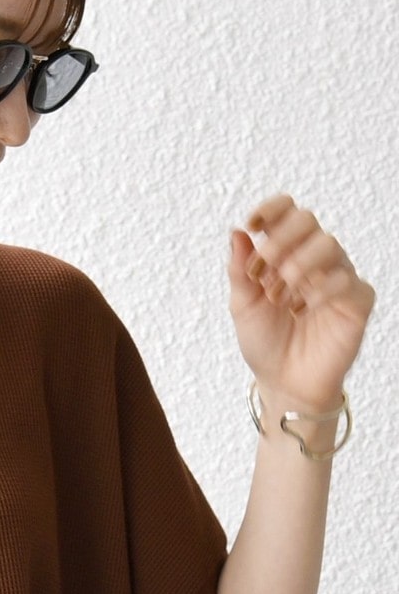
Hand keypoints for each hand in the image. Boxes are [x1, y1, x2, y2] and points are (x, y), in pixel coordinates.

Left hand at [228, 193, 375, 414]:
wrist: (284, 383)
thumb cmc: (266, 343)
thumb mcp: (243, 307)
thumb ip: (240, 270)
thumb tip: (236, 232)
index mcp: (285, 254)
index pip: (287, 213)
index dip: (272, 210)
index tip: (253, 224)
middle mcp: (314, 259)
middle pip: (307, 221)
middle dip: (280, 241)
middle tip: (262, 271)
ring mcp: (338, 276)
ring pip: (328, 245)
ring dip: (297, 266)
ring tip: (280, 297)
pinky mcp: (357, 300)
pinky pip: (345, 280)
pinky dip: (319, 291)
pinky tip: (302, 309)